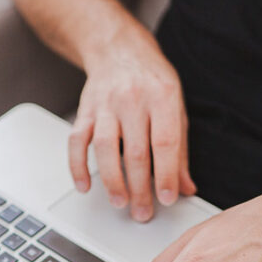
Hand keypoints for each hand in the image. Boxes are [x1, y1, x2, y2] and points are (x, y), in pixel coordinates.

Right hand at [70, 24, 196, 221]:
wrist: (118, 48)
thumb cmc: (151, 79)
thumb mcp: (176, 106)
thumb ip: (180, 149)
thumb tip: (185, 186)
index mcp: (162, 97)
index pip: (165, 142)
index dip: (166, 174)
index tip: (168, 198)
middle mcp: (133, 99)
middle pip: (135, 151)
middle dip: (140, 188)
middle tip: (143, 212)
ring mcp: (105, 104)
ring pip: (105, 148)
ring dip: (112, 180)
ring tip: (120, 202)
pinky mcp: (85, 110)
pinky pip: (76, 141)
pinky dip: (78, 166)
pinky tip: (85, 186)